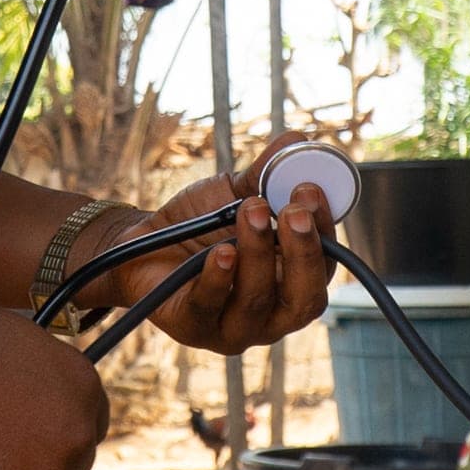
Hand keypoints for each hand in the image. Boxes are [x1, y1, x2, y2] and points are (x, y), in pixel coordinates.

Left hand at [79, 132, 340, 355]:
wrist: (144, 242)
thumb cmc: (202, 224)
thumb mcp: (237, 194)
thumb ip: (269, 173)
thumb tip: (299, 140)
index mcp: (293, 282)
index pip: (325, 266)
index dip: (324, 231)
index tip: (310, 190)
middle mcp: (272, 313)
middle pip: (304, 298)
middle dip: (302, 252)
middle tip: (291, 211)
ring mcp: (235, 328)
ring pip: (256, 300)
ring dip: (257, 253)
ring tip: (249, 211)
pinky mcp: (194, 328)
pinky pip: (209, 307)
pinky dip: (218, 278)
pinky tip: (220, 252)